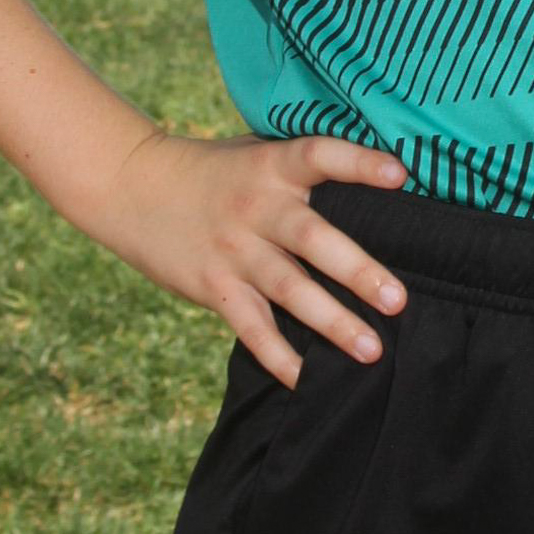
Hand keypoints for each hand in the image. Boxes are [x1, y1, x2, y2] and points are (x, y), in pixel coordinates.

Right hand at [87, 128, 412, 389]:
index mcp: (272, 165)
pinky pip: (251, 327)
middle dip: (357, 271)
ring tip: (371, 350)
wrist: (133, 186)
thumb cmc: (214, 170)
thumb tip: (384, 181)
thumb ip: (303, 170)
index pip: (320, 156)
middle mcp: (257, 208)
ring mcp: (234, 250)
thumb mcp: (257, 153)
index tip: (400, 175)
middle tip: (398, 300)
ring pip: (289, 290)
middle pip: (313, 238)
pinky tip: (305, 380)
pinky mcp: (214, 286)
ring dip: (332, 322)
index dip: (360, 163)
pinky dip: (277, 356)